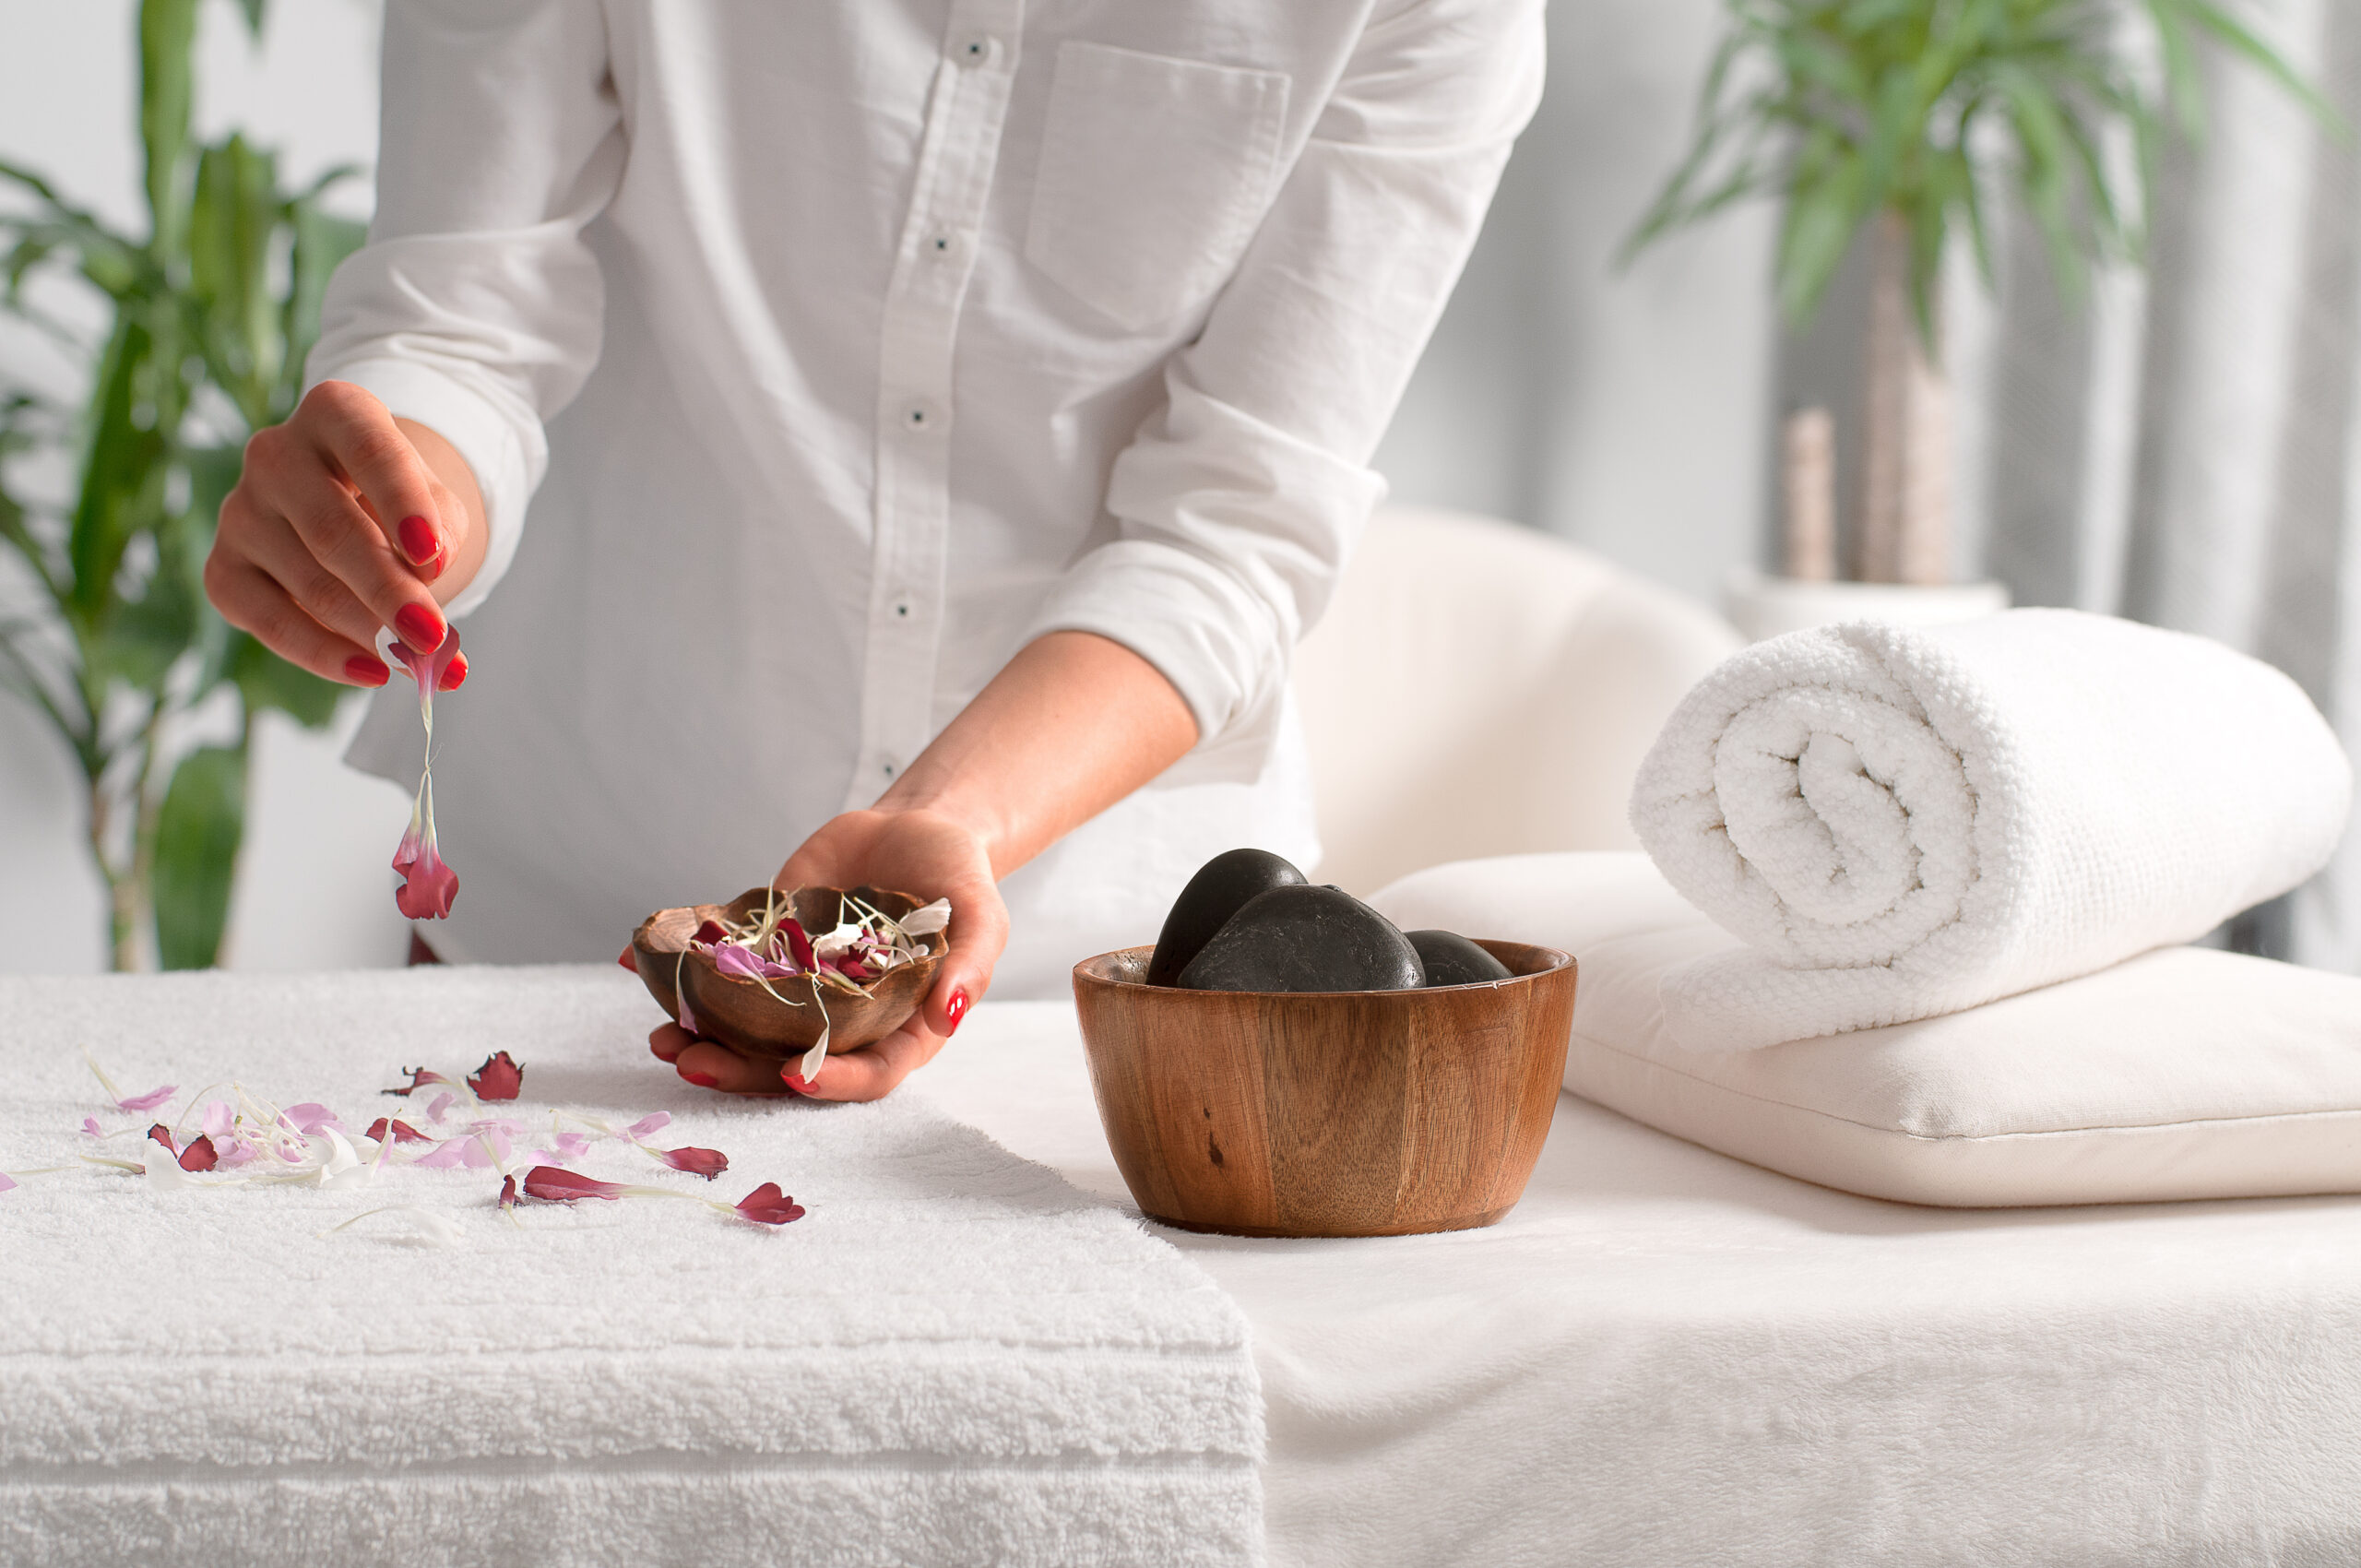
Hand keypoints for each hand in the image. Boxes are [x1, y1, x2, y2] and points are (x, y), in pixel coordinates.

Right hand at [205, 381, 481, 689]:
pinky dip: (323, 653)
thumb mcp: (437, 504)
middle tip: (432, 638)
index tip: (434, 557)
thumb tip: (431, 576)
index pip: (371, 451)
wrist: (353, 511)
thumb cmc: (402, 503)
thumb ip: (442, 533)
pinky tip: (370, 671)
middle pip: (333, 529)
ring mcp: (240, 510)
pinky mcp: (222, 567)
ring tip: (419, 662)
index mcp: (335, 413)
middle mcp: (275, 453)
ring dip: (368, 630)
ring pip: (308, 582)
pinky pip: (268, 620)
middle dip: (388, 590)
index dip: (402, 503)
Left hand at [655, 806, 1008, 1101]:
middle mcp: (844, 1019)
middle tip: (692, 1062)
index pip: (869, 1072)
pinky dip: (684, 972)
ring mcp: (800, 986)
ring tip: (662, 1038)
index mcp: (899, 1027)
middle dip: (741, 1070)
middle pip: (792, 1061)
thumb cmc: (959, 878)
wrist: (916, 827)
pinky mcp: (768, 947)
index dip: (833, 1079)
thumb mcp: (981, 916)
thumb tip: (949, 1015)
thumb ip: (970, 965)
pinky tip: (644, 964)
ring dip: (703, 1036)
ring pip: (749, 1027)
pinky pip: (725, 967)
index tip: (795, 1073)